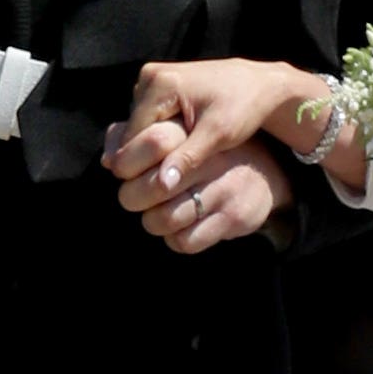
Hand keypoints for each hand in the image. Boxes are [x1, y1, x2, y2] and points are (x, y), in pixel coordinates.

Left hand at [103, 118, 293, 251]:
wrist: (264, 172)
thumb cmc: (203, 153)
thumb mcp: (176, 134)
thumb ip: (136, 137)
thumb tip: (108, 160)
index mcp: (195, 132)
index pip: (153, 142)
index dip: (128, 162)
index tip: (126, 171)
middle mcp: (212, 157)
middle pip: (152, 186)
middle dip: (133, 197)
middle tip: (135, 197)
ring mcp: (224, 188)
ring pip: (164, 218)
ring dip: (152, 221)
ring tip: (157, 212)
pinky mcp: (234, 217)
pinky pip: (185, 241)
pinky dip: (173, 239)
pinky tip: (179, 227)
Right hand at [105, 56, 315, 199]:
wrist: (261, 84)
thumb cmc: (245, 108)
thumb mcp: (219, 135)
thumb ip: (188, 158)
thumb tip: (162, 185)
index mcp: (161, 83)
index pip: (132, 137)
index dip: (142, 166)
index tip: (161, 187)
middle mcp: (149, 76)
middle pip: (132, 132)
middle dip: (148, 156)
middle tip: (171, 176)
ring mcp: (152, 78)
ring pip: (138, 128)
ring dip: (152, 148)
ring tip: (178, 161)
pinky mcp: (159, 85)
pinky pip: (148, 120)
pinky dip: (159, 136)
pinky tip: (178, 149)